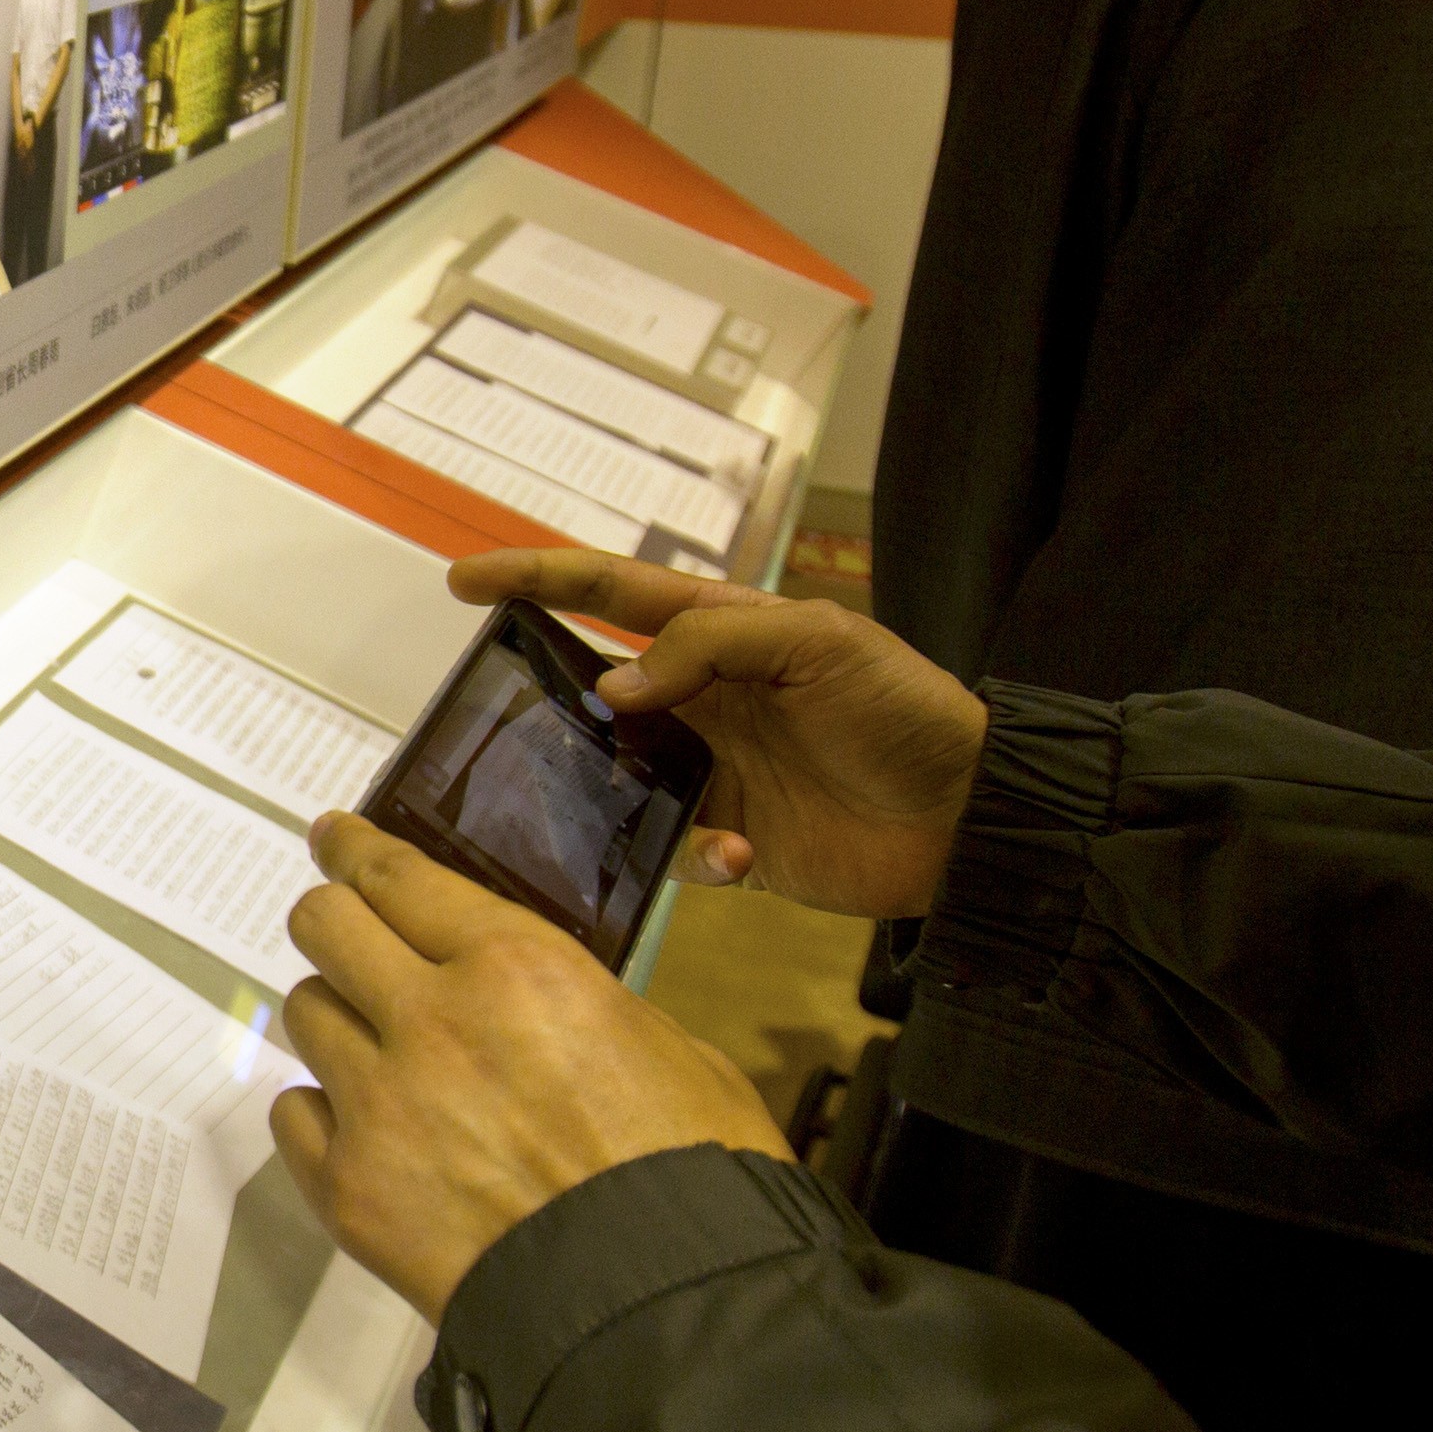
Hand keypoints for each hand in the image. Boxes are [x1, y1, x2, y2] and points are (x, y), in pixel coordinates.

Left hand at [274, 812, 789, 1316]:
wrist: (661, 1311)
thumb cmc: (693, 1176)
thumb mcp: (666, 1046)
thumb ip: (576, 1004)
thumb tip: (539, 1005)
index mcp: (516, 966)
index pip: (398, 876)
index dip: (354, 849)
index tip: (334, 840)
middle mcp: (429, 1019)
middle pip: (324, 927)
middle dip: (331, 921)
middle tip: (344, 932)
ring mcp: (379, 1106)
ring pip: (305, 1015)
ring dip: (337, 1020)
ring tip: (375, 1049)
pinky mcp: (350, 1189)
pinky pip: (292, 1118)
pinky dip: (321, 1114)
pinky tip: (360, 1128)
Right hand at [450, 549, 986, 919]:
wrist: (969, 815)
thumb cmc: (903, 710)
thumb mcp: (817, 642)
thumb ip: (709, 646)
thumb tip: (614, 689)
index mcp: (722, 633)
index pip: (611, 593)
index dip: (536, 579)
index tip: (463, 579)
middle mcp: (703, 699)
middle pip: (594, 687)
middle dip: (540, 696)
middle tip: (487, 712)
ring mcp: (712, 769)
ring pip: (615, 775)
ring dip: (601, 790)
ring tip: (594, 797)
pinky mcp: (732, 837)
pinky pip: (674, 847)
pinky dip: (695, 852)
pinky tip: (740, 848)